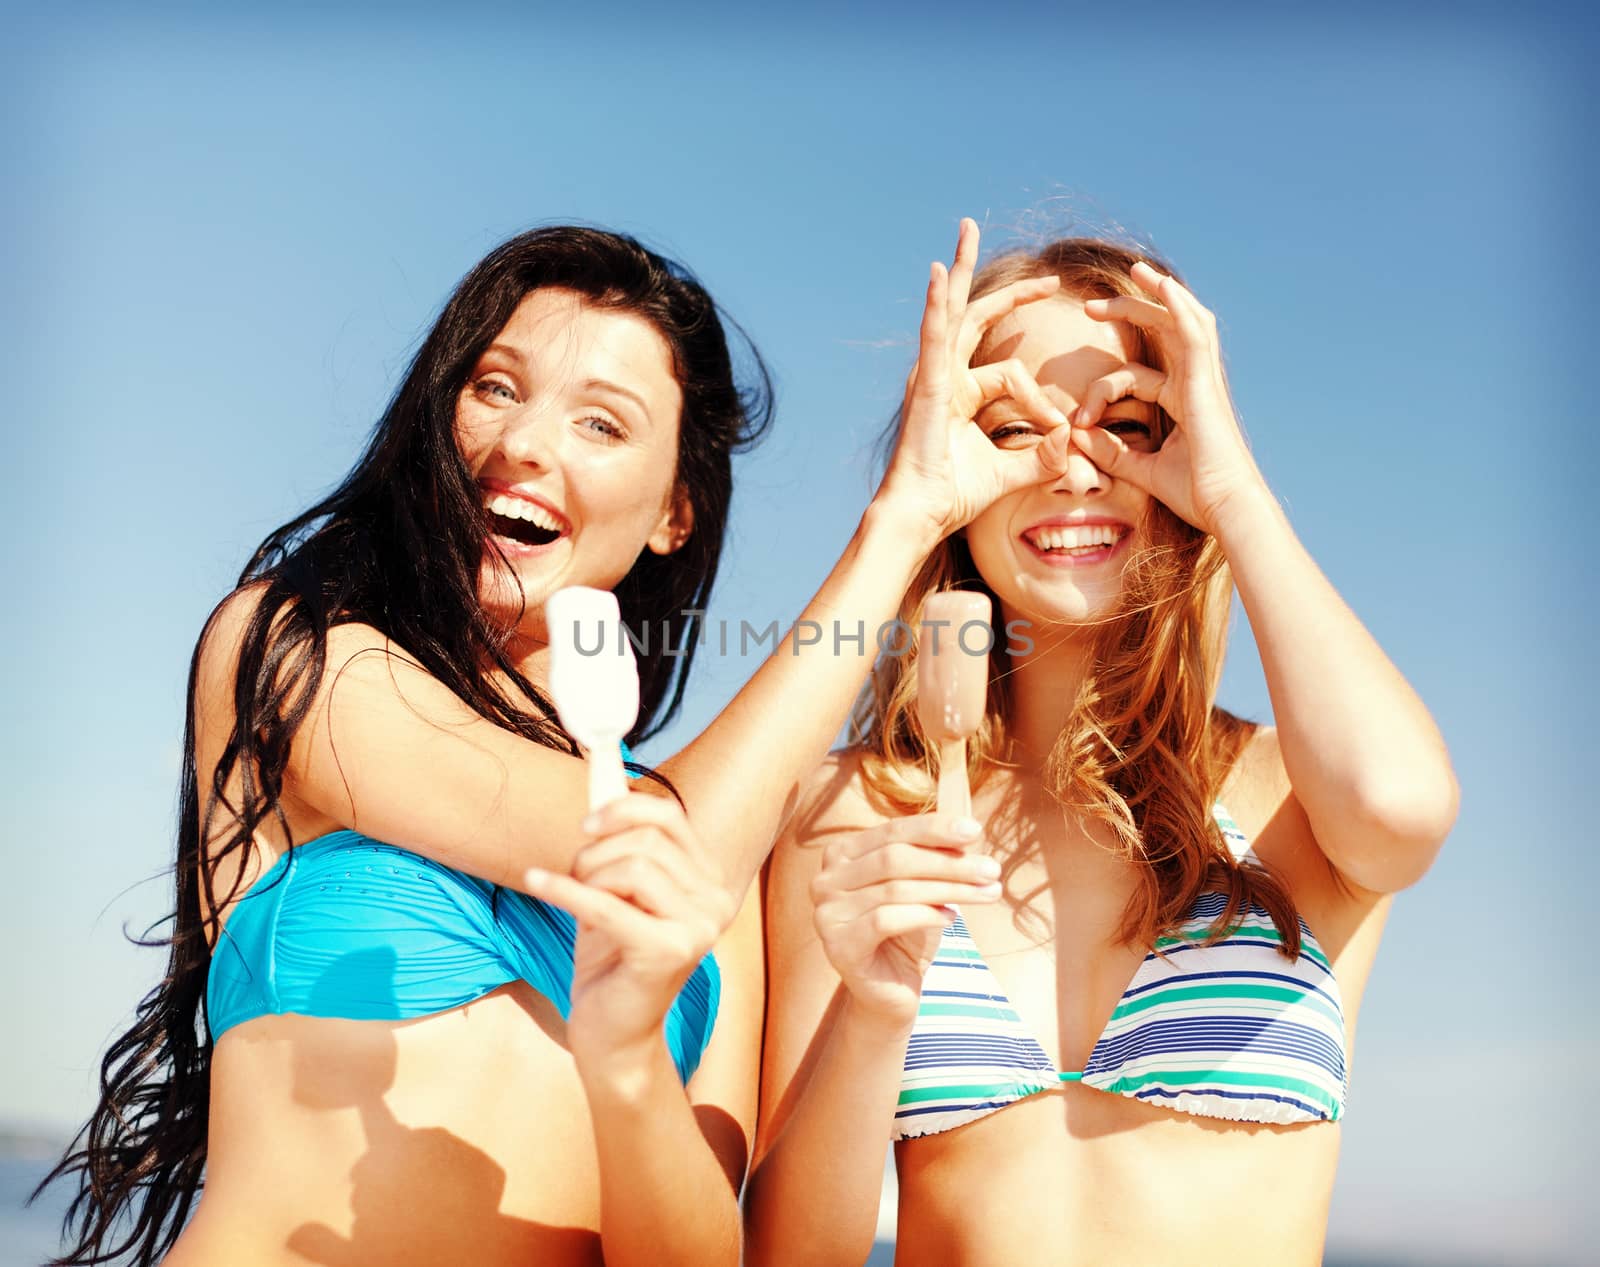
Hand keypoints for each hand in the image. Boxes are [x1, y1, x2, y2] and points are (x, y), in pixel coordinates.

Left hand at [522, 793, 734, 1069]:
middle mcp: (714, 901)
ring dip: (586, 877)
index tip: (588, 824)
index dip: (624, 809)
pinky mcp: (668, 952)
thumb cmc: (612, 961)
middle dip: (597, 851)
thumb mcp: (616, 892)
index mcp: (709, 881)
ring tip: (575, 899)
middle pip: (647, 841)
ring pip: (631, 866)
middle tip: (575, 878)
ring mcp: (698, 928)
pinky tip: (536, 880)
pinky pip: (606, 904)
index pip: (671, 818)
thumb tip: (602, 779)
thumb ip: (617, 842)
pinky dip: (563, 889)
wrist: (612, 1033)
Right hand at [810, 813, 1000, 1027]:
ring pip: (896, 889)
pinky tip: (951, 919)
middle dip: (949, 863)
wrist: (892, 990)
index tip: (975, 830)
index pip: (892, 831)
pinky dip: (925, 915)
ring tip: (986, 893)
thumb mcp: (921, 887)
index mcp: (842, 854)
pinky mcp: (839, 946)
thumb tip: (966, 832)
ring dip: (949, 889)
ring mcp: (827, 914)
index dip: (934, 828)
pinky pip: (886, 920)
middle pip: (895, 859)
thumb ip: (933, 857)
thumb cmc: (906, 932)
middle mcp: (826, 880)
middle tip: (991, 870)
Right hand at [875, 218, 1076, 543]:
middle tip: (1038, 268)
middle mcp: (943, 375)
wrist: (923, 514)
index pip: (1009, 371)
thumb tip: (1074, 440)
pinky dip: (934, 305)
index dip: (1041, 398)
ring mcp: (931, 375)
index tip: (1063, 424)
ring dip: (959, 269)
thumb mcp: (1013, 471)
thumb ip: (1045, 456)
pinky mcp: (926, 384)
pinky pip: (933, 336)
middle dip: (1008, 290)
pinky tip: (937, 273)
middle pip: (974, 316)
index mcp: (961, 391)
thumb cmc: (955, 495)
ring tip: (966, 231)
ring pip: (950, 311)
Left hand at [1071, 260, 1272, 535]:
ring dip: (1159, 294)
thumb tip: (1078, 437)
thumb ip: (1111, 452)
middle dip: (1128, 313)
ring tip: (1136, 271)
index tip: (1077, 420)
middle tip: (1090, 306)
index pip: (1136, 376)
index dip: (1100, 391)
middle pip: (1163, 333)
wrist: (1226, 508)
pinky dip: (1179, 306)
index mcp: (1182, 401)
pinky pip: (1194, 333)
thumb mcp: (1141, 469)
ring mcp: (1203, 380)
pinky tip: (1161, 285)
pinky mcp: (1205, 384)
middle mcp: (1195, 384)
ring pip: (1183, 321)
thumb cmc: (1195, 494)